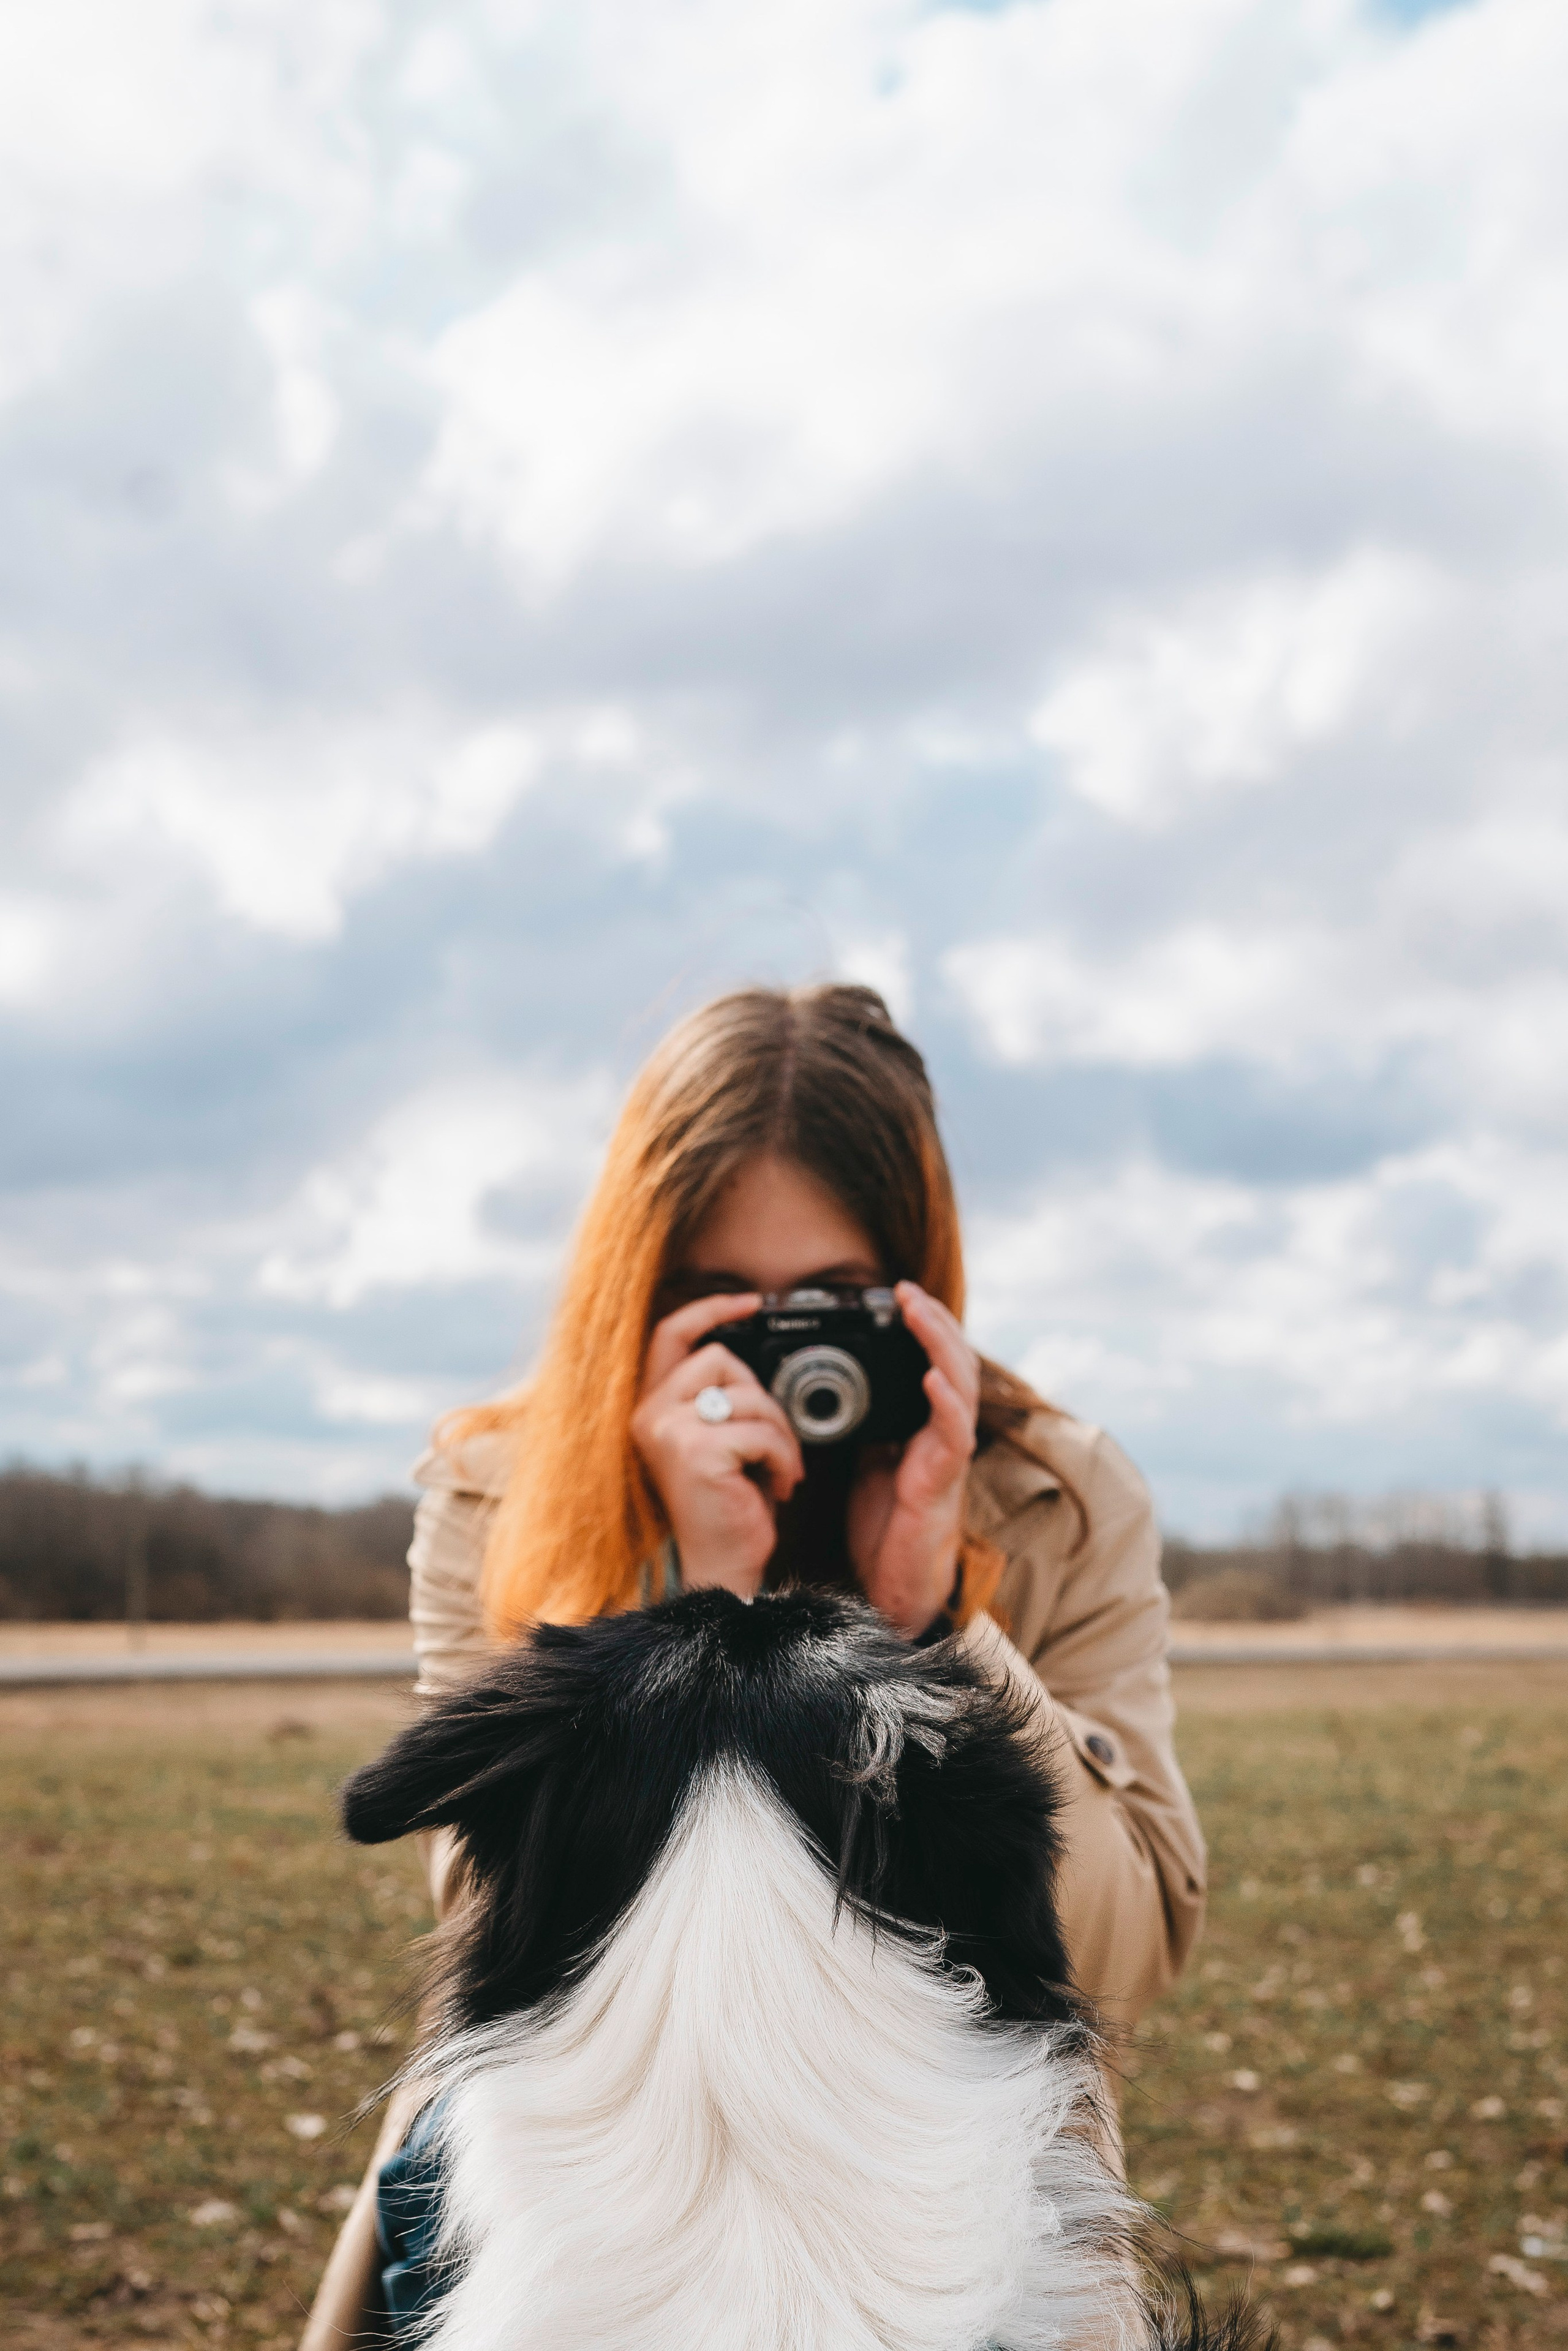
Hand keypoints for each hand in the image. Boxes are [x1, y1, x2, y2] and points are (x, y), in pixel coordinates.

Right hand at [630, 1293, 804, 1598]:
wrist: (721, 1569)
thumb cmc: (725, 1508)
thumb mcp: (715, 1441)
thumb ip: (716, 1399)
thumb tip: (747, 1357)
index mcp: (651, 1408)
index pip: (671, 1334)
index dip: (710, 1309)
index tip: (751, 1301)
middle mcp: (649, 1415)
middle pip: (723, 1359)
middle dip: (763, 1399)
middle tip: (771, 1445)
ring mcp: (669, 1432)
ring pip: (749, 1395)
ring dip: (780, 1434)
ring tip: (776, 1471)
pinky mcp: (697, 1452)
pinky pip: (762, 1431)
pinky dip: (783, 1459)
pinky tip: (775, 1487)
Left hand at [846, 1282, 978, 1638]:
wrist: (895, 1586)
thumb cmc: (887, 1526)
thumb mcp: (869, 1462)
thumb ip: (868, 1425)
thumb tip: (838, 1390)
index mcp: (924, 1425)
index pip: (934, 1362)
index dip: (923, 1327)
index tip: (898, 1295)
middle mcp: (943, 1434)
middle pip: (954, 1363)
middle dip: (934, 1323)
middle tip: (907, 1291)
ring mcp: (948, 1455)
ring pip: (960, 1388)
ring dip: (941, 1346)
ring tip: (920, 1313)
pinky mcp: (942, 1481)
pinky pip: (952, 1434)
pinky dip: (944, 1403)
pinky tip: (931, 1378)